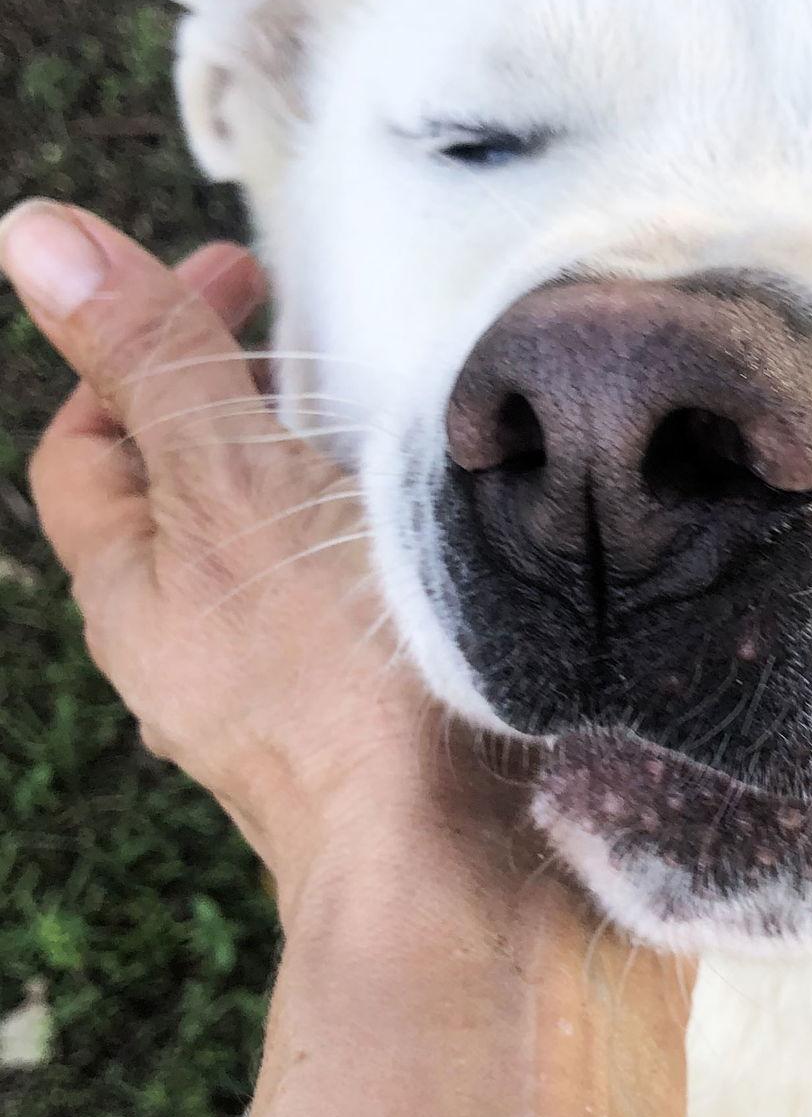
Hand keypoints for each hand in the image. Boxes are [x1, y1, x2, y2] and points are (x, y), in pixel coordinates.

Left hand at [1, 200, 498, 921]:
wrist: (464, 877)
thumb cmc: (348, 685)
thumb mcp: (236, 487)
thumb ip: (155, 365)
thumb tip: (35, 238)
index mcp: (135, 595)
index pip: (87, 446)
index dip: (134, 344)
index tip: (232, 273)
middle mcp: (189, 653)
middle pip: (175, 500)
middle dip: (225, 403)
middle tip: (307, 339)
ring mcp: (280, 700)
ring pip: (263, 558)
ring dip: (305, 477)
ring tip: (388, 418)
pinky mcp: (370, 726)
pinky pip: (340, 609)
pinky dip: (369, 546)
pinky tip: (449, 531)